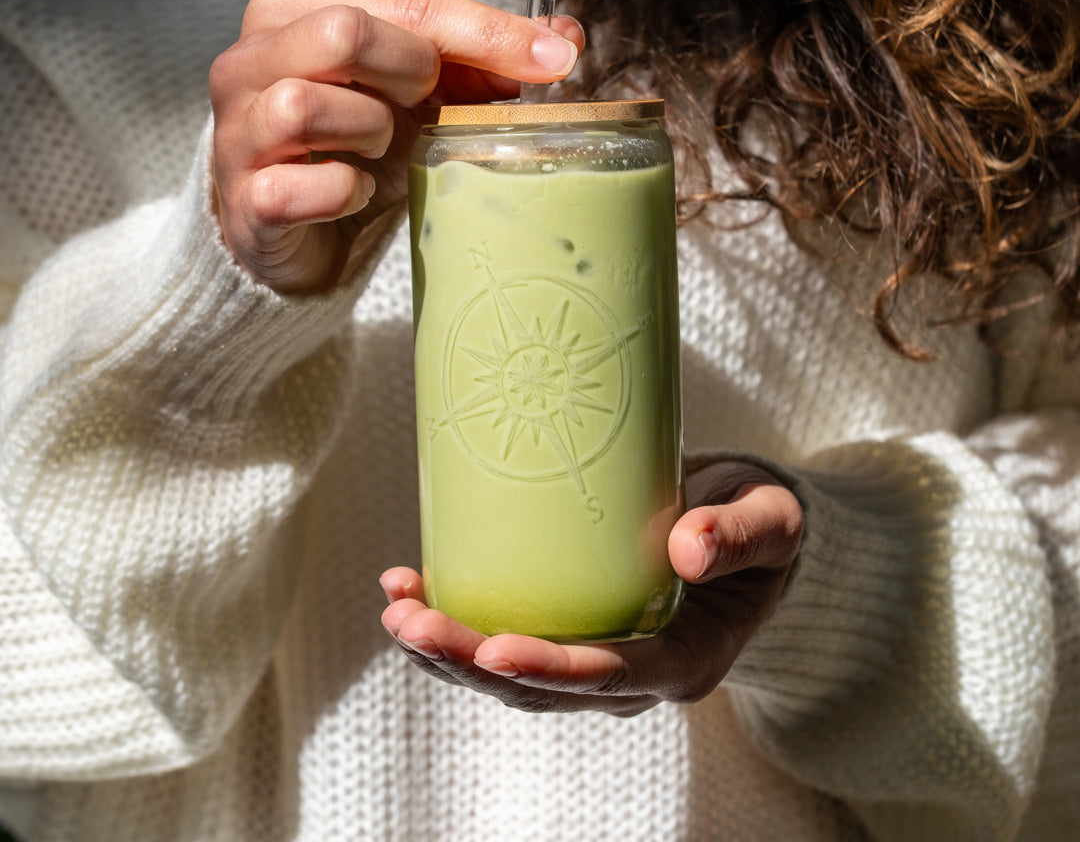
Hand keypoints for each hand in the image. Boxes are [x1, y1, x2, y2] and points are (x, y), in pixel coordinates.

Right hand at [210, 0, 583, 291]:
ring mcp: (236, 129)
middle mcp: (248, 59)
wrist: (288, 225)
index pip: (403, 0)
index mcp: (291, 8)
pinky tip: (354, 194)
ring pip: (308, 105)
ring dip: (371, 132)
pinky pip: (300, 187)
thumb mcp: (416, 91)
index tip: (555, 59)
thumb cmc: (352, 144)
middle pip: (344, 31)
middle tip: (426, 104)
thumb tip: (566, 39)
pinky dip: (344, 193)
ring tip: (379, 147)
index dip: (486, 31)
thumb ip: (478, 59)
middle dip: (410, 71)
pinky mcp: (242, 198)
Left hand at [380, 461, 802, 715]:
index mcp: (686, 659)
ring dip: (449, 648)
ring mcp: (599, 655)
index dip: (548, 669)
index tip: (491, 650)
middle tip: (410, 622)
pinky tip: (413, 586)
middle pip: (541, 687)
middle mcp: (634, 673)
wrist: (747, 526)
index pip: (609, 676)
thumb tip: (688, 548)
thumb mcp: (773, 519)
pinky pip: (506, 636)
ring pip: (511, 674)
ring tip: (397, 607)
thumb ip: (742, 533)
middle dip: (469, 662)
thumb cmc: (761, 522)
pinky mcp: (572, 624)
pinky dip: (458, 616)